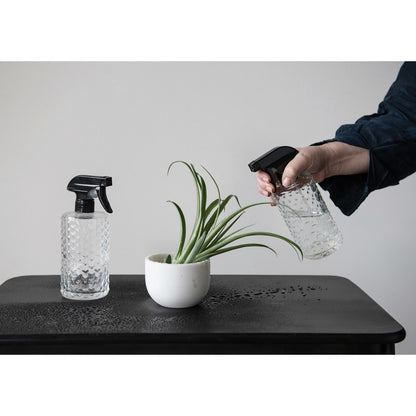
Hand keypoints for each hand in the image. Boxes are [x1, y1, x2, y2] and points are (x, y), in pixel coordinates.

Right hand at [254, 142, 369, 197]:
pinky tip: (275, 202)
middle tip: (271, 190)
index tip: (268, 181)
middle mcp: (277, 168)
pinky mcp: (289, 186)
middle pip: (262, 178)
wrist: (328, 164)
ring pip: (268, 187)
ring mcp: (282, 178)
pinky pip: (278, 192)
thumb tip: (284, 182)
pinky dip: (275, 198)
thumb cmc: (316, 155)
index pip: (262, 167)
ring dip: (267, 192)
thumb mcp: (304, 158)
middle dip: (263, 186)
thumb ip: (293, 168)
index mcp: (277, 159)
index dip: (261, 175)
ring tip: (272, 195)